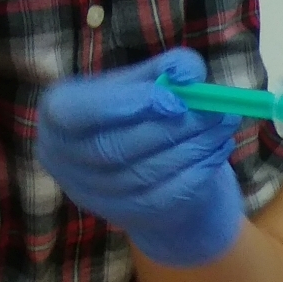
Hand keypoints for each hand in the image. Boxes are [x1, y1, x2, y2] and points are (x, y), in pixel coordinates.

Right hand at [36, 49, 243, 267]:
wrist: (145, 164)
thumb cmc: (140, 111)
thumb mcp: (147, 82)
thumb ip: (167, 68)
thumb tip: (188, 72)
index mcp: (57, 113)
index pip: (75, 112)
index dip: (125, 104)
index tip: (175, 98)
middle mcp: (61, 156)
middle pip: (117, 147)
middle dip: (175, 127)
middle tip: (218, 110)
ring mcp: (89, 192)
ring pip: (145, 173)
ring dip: (194, 147)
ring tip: (225, 125)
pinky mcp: (122, 214)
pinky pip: (163, 195)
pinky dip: (198, 171)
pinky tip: (218, 150)